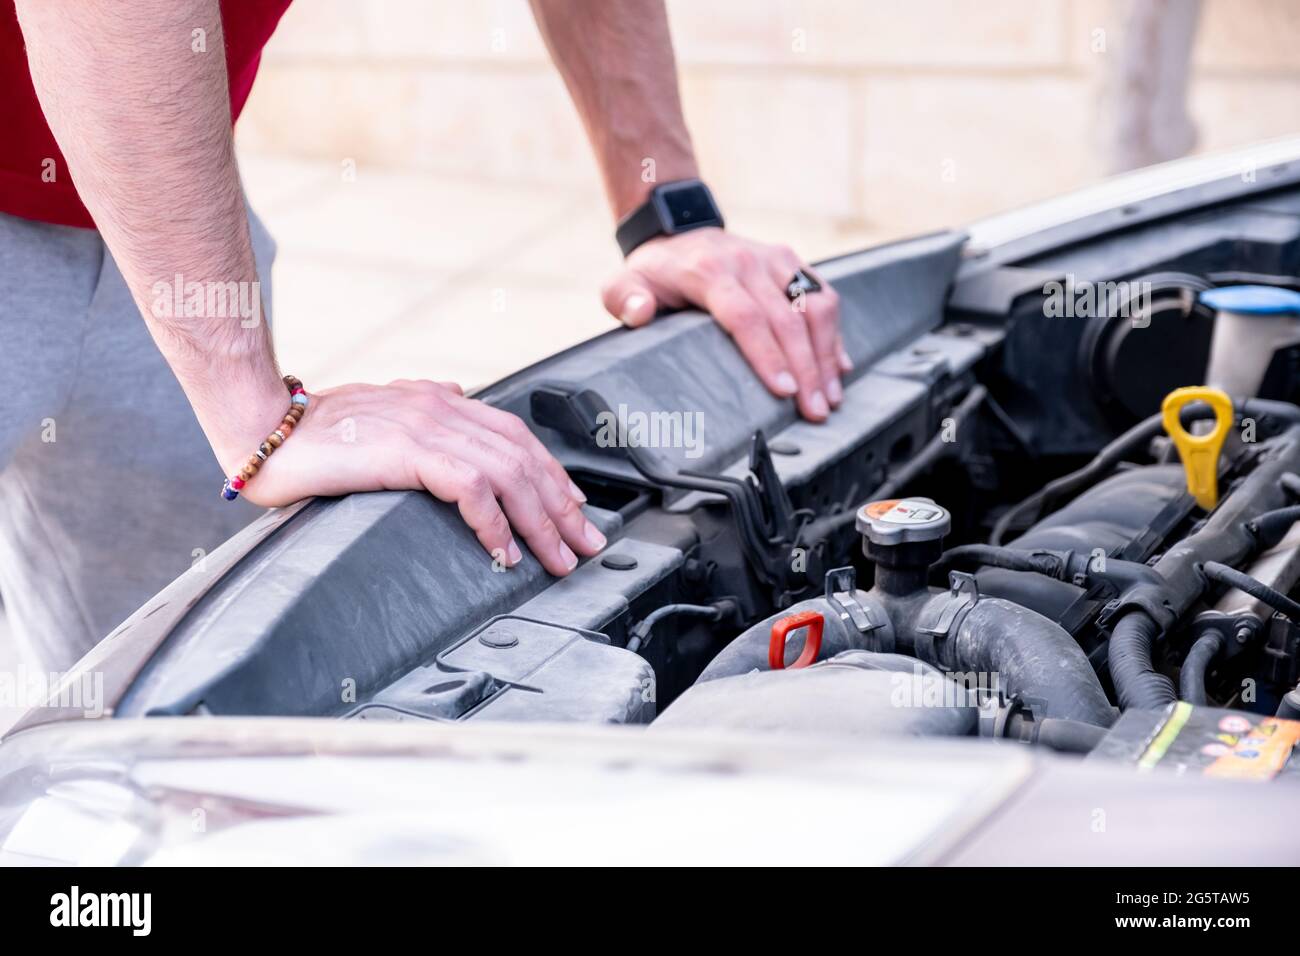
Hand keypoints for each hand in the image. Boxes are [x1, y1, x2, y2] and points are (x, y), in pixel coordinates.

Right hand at [224, 380, 604, 576]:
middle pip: (524, 456)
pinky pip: (471, 488)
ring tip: (558, 559)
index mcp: (438, 399)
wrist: (261, 428)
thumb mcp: (379, 417)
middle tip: (585, 544)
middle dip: (562, 505)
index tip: (573, 508)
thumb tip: (454, 400)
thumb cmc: (312, 432)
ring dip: (540, 522)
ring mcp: (427, 424)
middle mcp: (441, 405)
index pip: (514, 435)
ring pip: (508, 474)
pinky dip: (494, 524)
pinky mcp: (408, 449)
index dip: (551, 473)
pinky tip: (504, 553)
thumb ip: (420, 416)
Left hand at [601, 228, 849, 420]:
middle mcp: (747, 261)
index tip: (783, 391)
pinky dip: (834, 333)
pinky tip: (838, 368)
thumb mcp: (625, 283)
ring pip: (815, 305)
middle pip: (786, 318)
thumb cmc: (655, 271)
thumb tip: (639, 314)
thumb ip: (625, 298)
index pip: (745, 316)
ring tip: (831, 397)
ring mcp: (774, 259)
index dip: (767, 355)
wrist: (678, 231)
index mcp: (708, 271)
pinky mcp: (791, 262)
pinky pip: (823, 295)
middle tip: (815, 410)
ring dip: (827, 354)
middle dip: (806, 368)